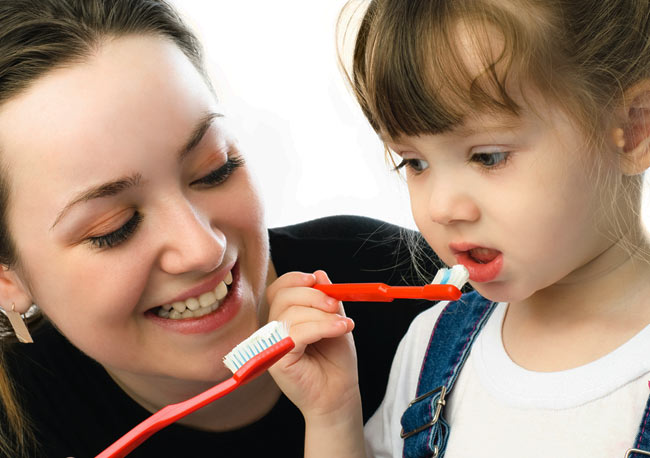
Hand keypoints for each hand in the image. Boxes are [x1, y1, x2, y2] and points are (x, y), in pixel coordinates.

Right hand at [266, 270, 358, 419]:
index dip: (294, 280)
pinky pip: (298, 333)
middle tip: (336, 304)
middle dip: (313, 295)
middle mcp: (273, 330)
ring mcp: (272, 345)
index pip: (278, 289)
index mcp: (284, 318)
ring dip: (323, 315)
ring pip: (292, 313)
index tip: (315, 279)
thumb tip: (320, 274)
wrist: (339, 394)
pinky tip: (341, 328)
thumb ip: (326, 299)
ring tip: (344, 324)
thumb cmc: (335, 361)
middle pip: (283, 297)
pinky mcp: (277, 359)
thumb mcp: (335, 320)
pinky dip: (323, 327)